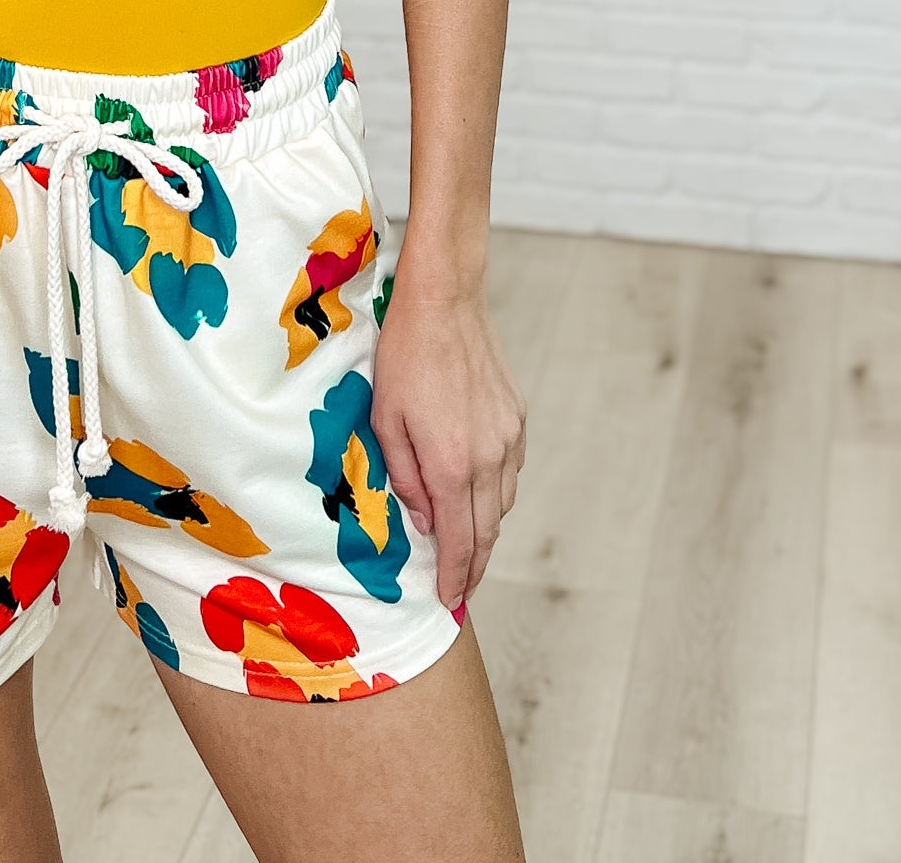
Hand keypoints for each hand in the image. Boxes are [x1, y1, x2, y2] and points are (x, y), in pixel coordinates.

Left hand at [370, 265, 525, 613]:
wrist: (445, 302)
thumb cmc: (404, 356)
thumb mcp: (384, 419)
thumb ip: (405, 477)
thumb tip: (423, 520)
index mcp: (452, 463)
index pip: (461, 541)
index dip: (457, 577)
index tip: (451, 599)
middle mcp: (489, 457)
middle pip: (488, 531)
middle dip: (475, 566)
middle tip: (462, 588)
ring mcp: (508, 437)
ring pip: (503, 503)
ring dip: (486, 529)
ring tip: (467, 547)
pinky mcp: (516, 418)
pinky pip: (509, 470)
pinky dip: (495, 492)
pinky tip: (478, 493)